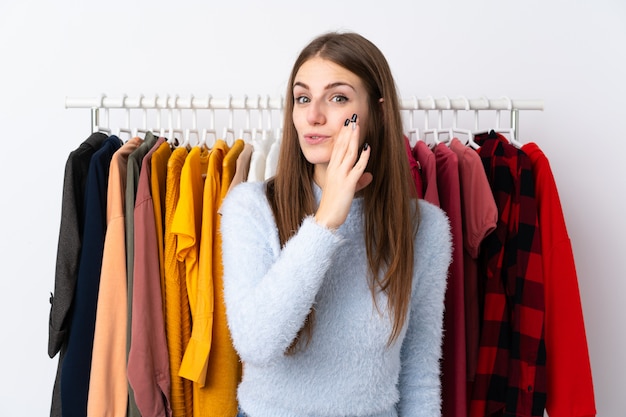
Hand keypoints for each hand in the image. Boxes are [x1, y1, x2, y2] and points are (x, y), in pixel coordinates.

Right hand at [314, 114, 372, 229]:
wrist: (326, 218)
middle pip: (342, 146)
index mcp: (332, 169)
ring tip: (357, 126)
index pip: (337, 148)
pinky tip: (367, 148)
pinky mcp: (348, 184)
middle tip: (352, 118)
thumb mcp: (345, 189)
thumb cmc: (333, 205)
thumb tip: (369, 175)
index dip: (342, 135)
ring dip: (354, 139)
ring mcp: (341, 176)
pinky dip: (363, 157)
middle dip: (347, 131)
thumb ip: (358, 181)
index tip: (347, 124)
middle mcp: (335, 170)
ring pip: (349, 153)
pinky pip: (357, 168)